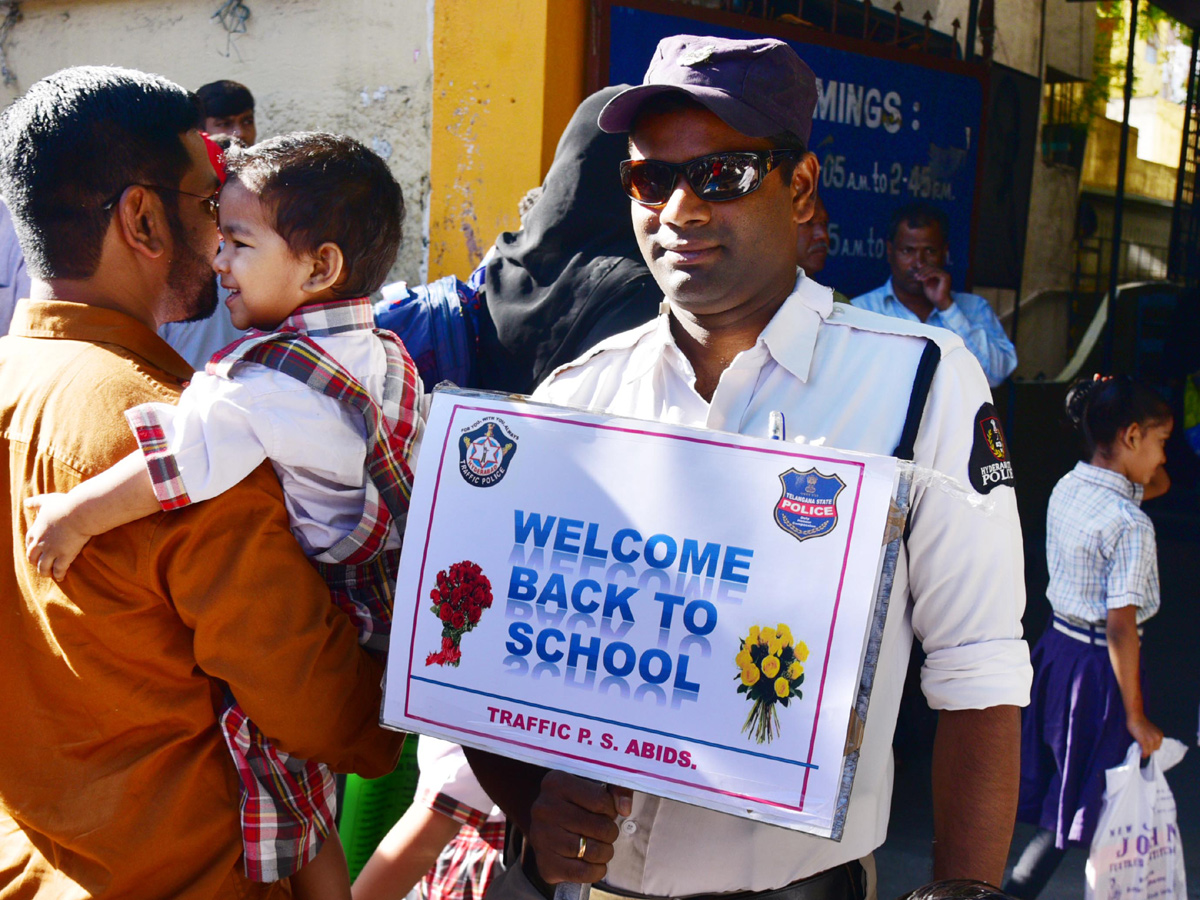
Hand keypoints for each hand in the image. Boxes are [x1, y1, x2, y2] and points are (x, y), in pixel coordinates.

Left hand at [24, 493, 90, 579]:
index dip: (31, 550)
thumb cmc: (64, 505)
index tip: (36, 552)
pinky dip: (58, 575)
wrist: (78, 513)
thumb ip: (36, 502)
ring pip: (43, 567)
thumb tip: (26, 503)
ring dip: (45, 572)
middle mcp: (41, 543)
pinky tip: (61, 577)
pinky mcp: (64, 556)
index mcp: (36, 531)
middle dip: (36, 563)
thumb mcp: (47, 501)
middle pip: (33, 558)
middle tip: (42, 565)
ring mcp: (52, 551)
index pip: (29, 544)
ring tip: (49, 575)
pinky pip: (58, 570)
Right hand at [527, 770, 632, 884]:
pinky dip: (596, 871)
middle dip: (610, 832)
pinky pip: (581, 873)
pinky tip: (594, 863)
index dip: (611, 810)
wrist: (547, 826)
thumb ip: (617, 788)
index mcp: (556, 782)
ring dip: (605, 852)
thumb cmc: (576, 804)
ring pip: (592, 851)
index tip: (606, 812)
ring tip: (601, 847)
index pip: (601, 800)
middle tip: (606, 832)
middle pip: (599, 827)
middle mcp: (543, 808)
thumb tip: (625, 808)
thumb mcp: (594, 786)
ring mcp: (541, 837)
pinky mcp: (545, 864)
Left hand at [915, 265, 952, 310]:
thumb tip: (917, 265)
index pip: (930, 267)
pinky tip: (922, 280)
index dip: (921, 268)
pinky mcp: (946, 276)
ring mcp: (946, 274)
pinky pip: (935, 273)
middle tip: (915, 276)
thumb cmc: (933, 294)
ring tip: (918, 278)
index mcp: (939, 274)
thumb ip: (923, 274)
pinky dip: (928, 275)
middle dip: (922, 271)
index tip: (914, 272)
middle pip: (931, 267)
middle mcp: (943, 273)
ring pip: (932, 269)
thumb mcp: (925, 282)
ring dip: (924, 273)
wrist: (939, 302)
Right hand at [1127, 715, 1162, 757]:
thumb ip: (1151, 737)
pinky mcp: (1144, 742)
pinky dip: (1143, 754)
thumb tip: (1148, 746)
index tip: (1147, 748)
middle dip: (1149, 749)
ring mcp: (1151, 740)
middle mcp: (1158, 738)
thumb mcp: (1150, 731)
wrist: (1135, 717)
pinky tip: (1141, 754)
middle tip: (1143, 748)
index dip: (1152, 747)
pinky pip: (1145, 751)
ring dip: (1146, 752)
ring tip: (1141, 751)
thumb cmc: (1140, 722)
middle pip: (1155, 749)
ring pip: (1150, 751)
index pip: (1158, 745)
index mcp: (1160, 735)